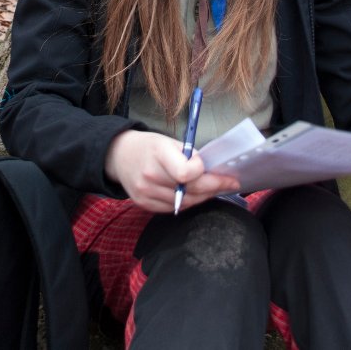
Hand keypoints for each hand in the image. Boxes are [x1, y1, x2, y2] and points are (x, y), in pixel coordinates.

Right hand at [104, 130, 240, 212]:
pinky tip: (197, 194)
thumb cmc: (149, 147)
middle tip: (231, 183)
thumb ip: (189, 155)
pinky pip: (174, 208)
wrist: (119, 156)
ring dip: (204, 196)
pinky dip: (188, 202)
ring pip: (185, 202)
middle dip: (214, 187)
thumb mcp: (168, 141)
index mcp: (157, 154)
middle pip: (189, 190)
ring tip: (216, 189)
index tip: (212, 168)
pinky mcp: (144, 204)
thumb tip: (213, 170)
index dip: (202, 172)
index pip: (185, 172)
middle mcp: (150, 175)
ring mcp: (146, 193)